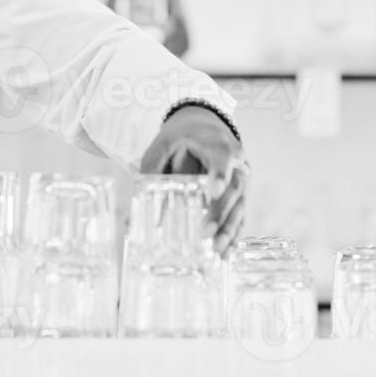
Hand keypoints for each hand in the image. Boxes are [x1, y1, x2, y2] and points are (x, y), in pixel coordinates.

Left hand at [139, 105, 247, 255]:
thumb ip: (152, 171)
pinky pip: (240, 214)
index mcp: (218, 145)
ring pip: (240, 205)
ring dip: (229, 229)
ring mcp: (241, 179)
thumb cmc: (183, 135)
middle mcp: (236, 162)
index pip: (222, 159)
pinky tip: (227, 252)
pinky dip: (234, 233)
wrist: (204, 124)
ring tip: (217, 250)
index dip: (220, 174)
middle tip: (207, 234)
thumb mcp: (164, 144)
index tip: (214, 191)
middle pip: (234, 189)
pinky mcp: (240, 193)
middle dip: (221, 214)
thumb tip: (135, 209)